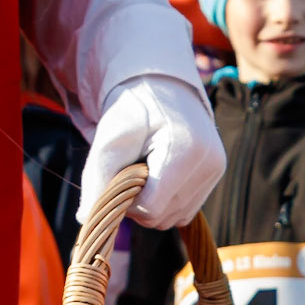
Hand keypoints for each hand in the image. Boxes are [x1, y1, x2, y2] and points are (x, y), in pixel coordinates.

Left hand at [77, 76, 224, 229]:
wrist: (161, 87)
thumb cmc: (133, 111)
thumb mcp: (110, 140)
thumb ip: (97, 179)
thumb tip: (86, 217)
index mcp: (185, 149)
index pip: (150, 209)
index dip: (128, 200)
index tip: (122, 175)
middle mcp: (209, 161)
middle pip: (163, 217)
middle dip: (140, 202)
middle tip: (132, 170)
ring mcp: (217, 167)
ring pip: (176, 217)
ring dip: (155, 203)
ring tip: (148, 169)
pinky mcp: (218, 171)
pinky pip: (187, 209)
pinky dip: (169, 200)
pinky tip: (162, 174)